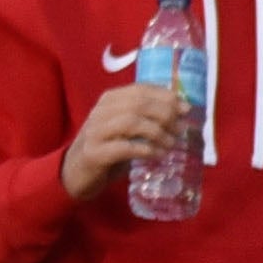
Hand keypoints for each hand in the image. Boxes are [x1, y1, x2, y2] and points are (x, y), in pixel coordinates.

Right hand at [60, 81, 190, 202]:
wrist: (76, 173)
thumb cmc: (109, 147)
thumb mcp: (127, 127)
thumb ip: (147, 116)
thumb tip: (183, 111)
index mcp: (109, 100)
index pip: (141, 89)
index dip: (166, 96)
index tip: (186, 108)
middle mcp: (100, 111)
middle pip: (138, 104)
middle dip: (165, 114)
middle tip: (181, 129)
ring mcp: (94, 132)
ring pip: (131, 122)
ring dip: (157, 132)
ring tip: (171, 144)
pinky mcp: (93, 153)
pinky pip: (123, 147)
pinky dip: (145, 150)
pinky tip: (158, 155)